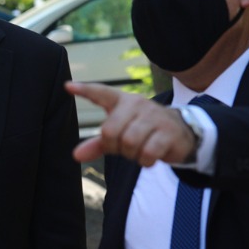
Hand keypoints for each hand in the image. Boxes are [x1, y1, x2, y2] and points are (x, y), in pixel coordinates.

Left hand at [67, 81, 196, 166]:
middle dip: (114, 146)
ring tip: (138, 150)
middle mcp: (137, 104)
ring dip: (131, 154)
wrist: (181, 133)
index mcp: (122, 101)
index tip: (68, 86)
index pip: (101, 93)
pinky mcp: (168, 132)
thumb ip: (98, 144)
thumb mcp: (120, 134)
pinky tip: (149, 157)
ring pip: (129, 142)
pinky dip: (145, 161)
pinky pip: (147, 152)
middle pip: (110, 131)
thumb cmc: (143, 131)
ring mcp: (154, 117)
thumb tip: (76, 156)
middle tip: (124, 147)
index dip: (85, 90)